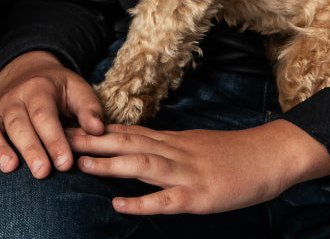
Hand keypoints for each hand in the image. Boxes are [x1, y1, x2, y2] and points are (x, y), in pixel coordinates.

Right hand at [0, 50, 105, 177]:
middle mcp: (14, 98)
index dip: (55, 140)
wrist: (27, 71)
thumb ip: (88, 108)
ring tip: (10, 168)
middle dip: (30, 149)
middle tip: (42, 172)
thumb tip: (97, 130)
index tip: (65, 164)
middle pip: (19, 124)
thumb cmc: (57, 87)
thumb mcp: (76, 88)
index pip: (45, 116)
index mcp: (39, 88)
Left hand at [69, 118, 329, 214]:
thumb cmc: (234, 153)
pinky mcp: (198, 196)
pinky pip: (165, 200)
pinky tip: (119, 204)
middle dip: (91, 142)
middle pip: (126, 143)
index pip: (127, 131)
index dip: (95, 129)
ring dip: (110, 165)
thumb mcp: (196, 144)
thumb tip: (140, 147)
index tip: (67, 125)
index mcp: (173, 140)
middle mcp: (174, 151)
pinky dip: (141, 202)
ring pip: (142, 165)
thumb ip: (168, 147)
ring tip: (81, 164)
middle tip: (59, 138)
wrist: (270, 155)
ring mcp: (186, 172)